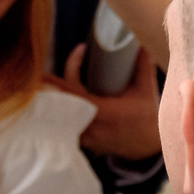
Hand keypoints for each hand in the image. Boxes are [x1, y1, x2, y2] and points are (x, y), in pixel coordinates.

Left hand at [46, 44, 160, 157]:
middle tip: (42, 77)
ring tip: (44, 91)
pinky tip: (54, 109)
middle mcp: (92, 127)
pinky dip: (60, 119)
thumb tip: (142, 43)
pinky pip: (67, 130)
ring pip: (62, 120)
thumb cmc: (148, 120)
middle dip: (50, 92)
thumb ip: (143, 67)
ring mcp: (88, 138)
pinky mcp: (87, 143)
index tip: (44, 74)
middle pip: (62, 107)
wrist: (150, 149)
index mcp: (104, 112)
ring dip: (53, 107)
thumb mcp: (146, 92)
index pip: (74, 96)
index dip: (57, 84)